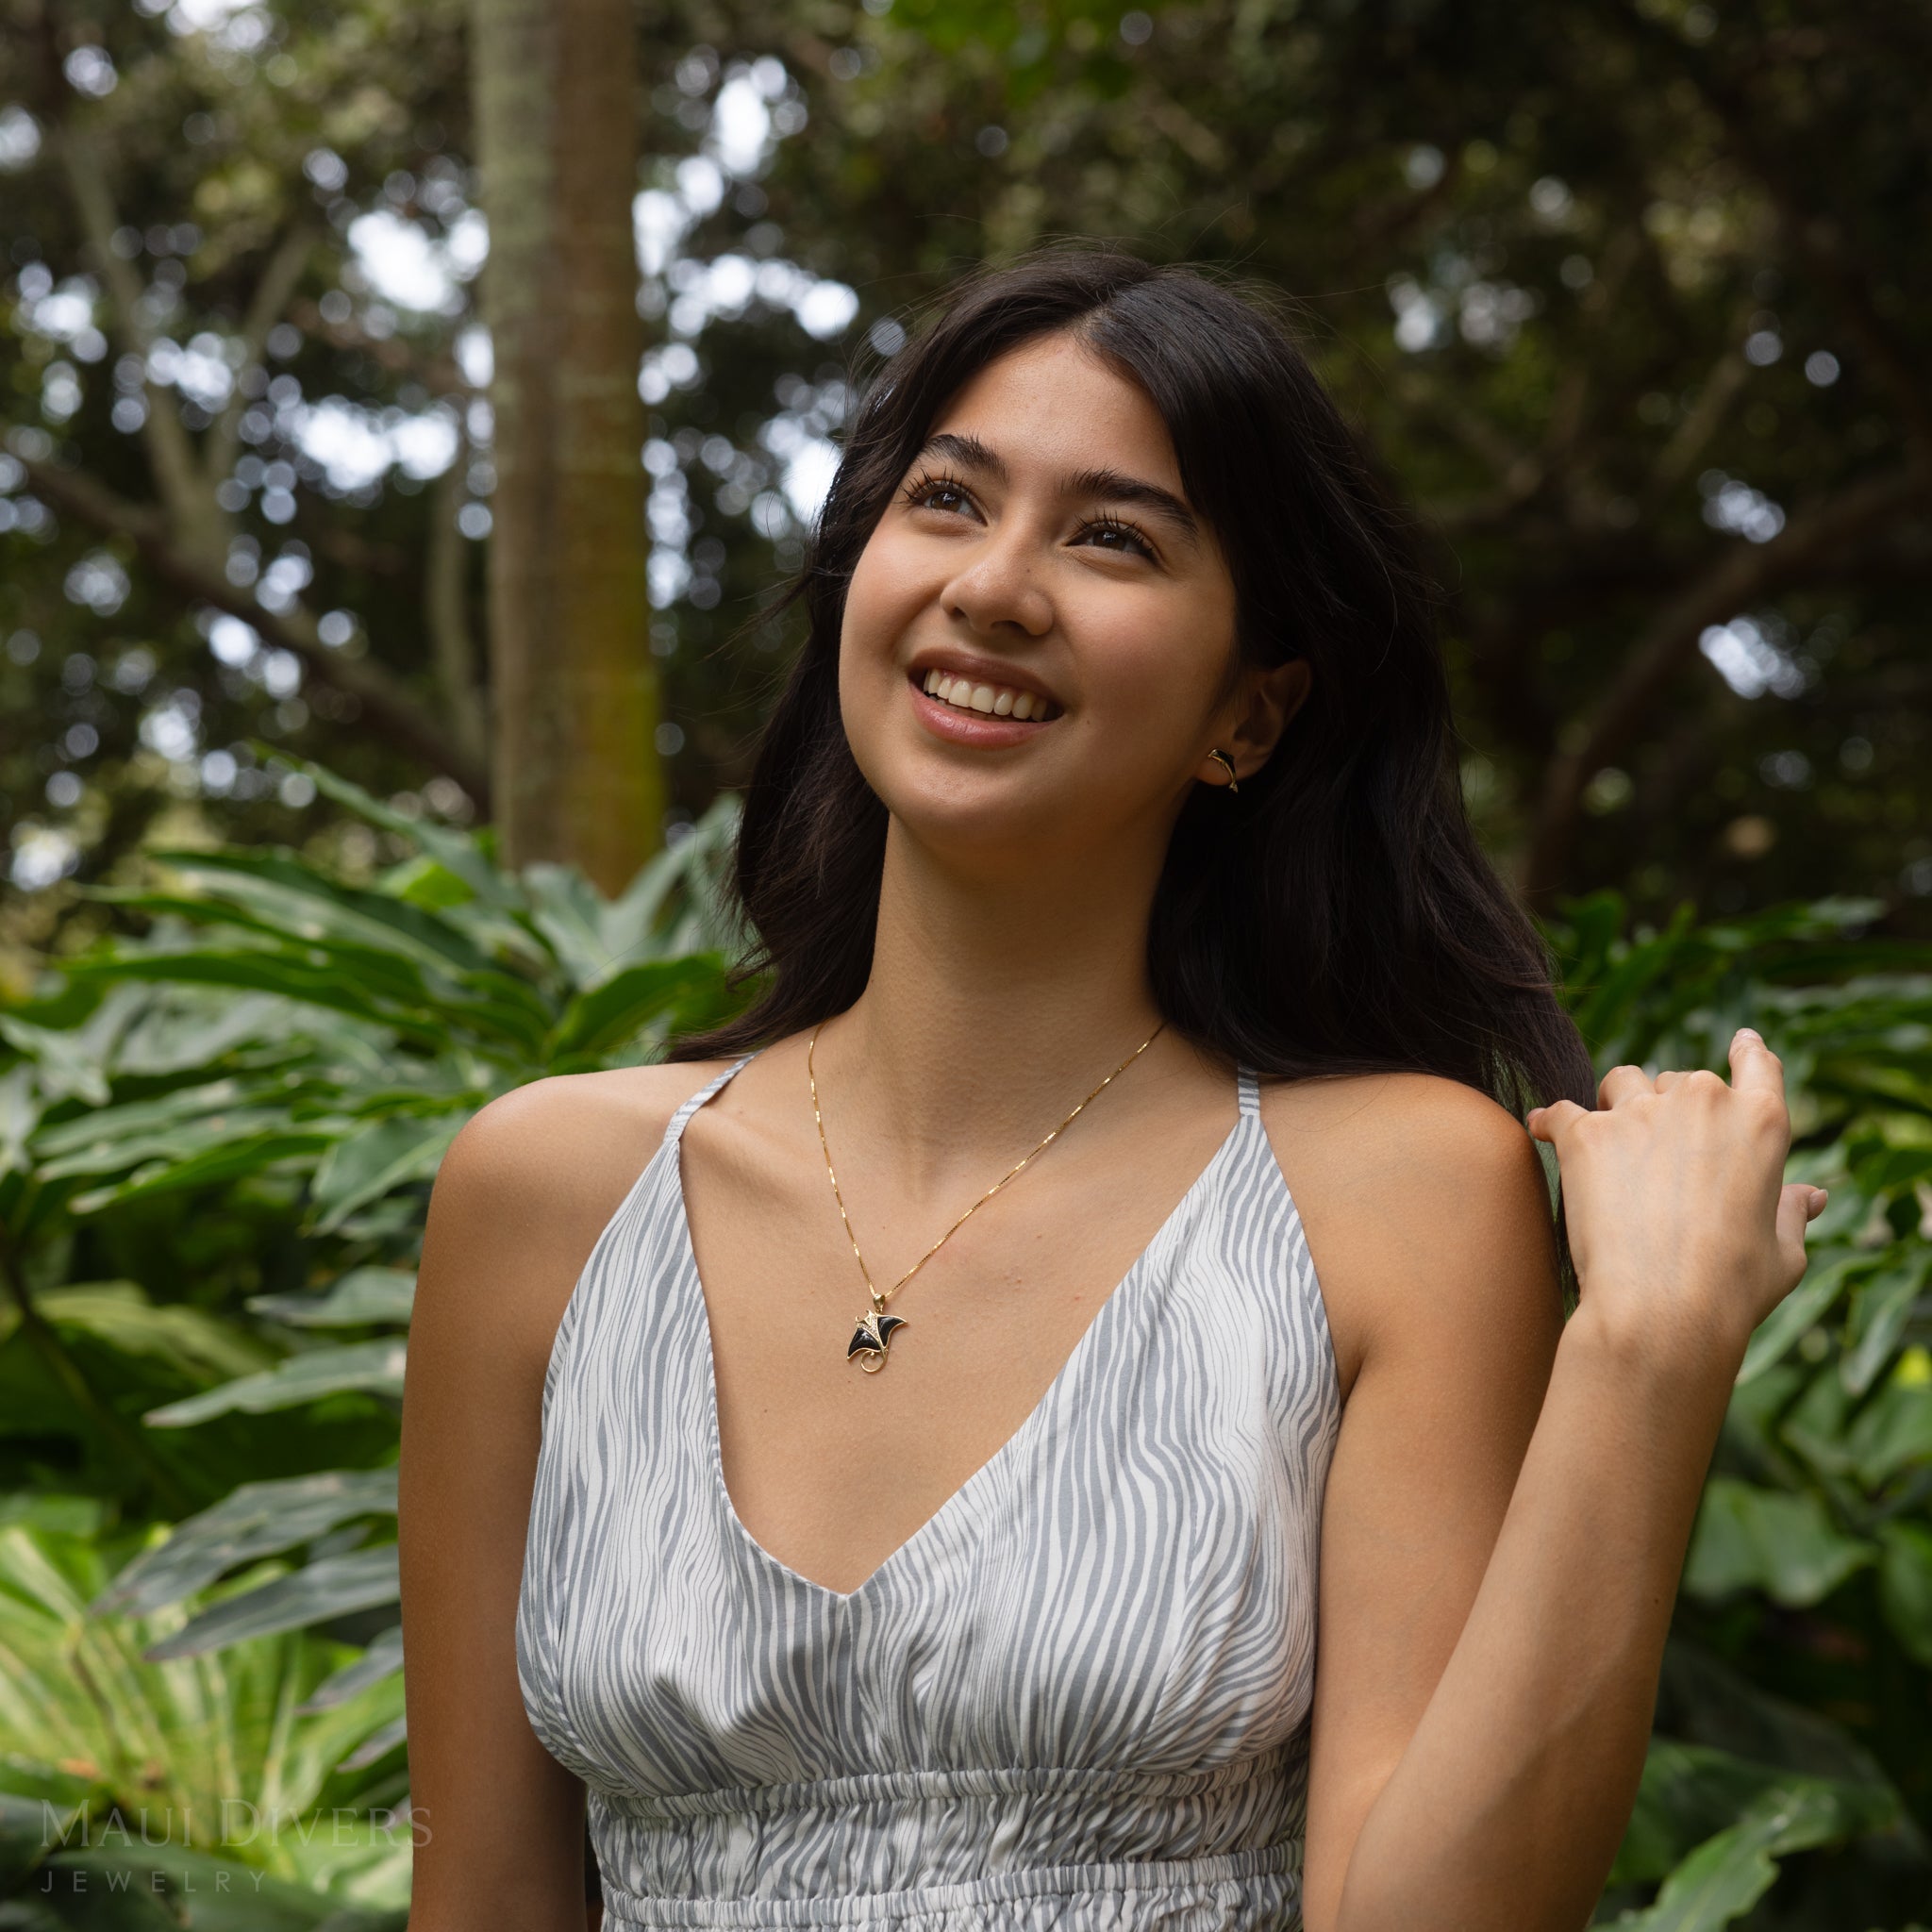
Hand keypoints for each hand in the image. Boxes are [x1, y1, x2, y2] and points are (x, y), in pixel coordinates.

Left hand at [1526, 1029, 1827, 1371]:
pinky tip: (1541, 1130)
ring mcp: (1641, 1112)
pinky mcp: (1587, 1133)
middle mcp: (1703, 1101)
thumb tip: (1812, 1195)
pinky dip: (1550, 1122)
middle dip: (1668, 1108)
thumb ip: (1791, 1213)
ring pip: (1621, 1082)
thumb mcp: (1783, 1253)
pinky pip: (1560, 1112)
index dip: (1748, 1052)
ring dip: (1613, 1104)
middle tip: (1655, 1157)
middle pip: (1680, 1082)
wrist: (1663, 1308)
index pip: (1758, 1067)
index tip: (1741, 1042)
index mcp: (1761, 1123)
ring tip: (1605, 1142)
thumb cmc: (1733, 1290)